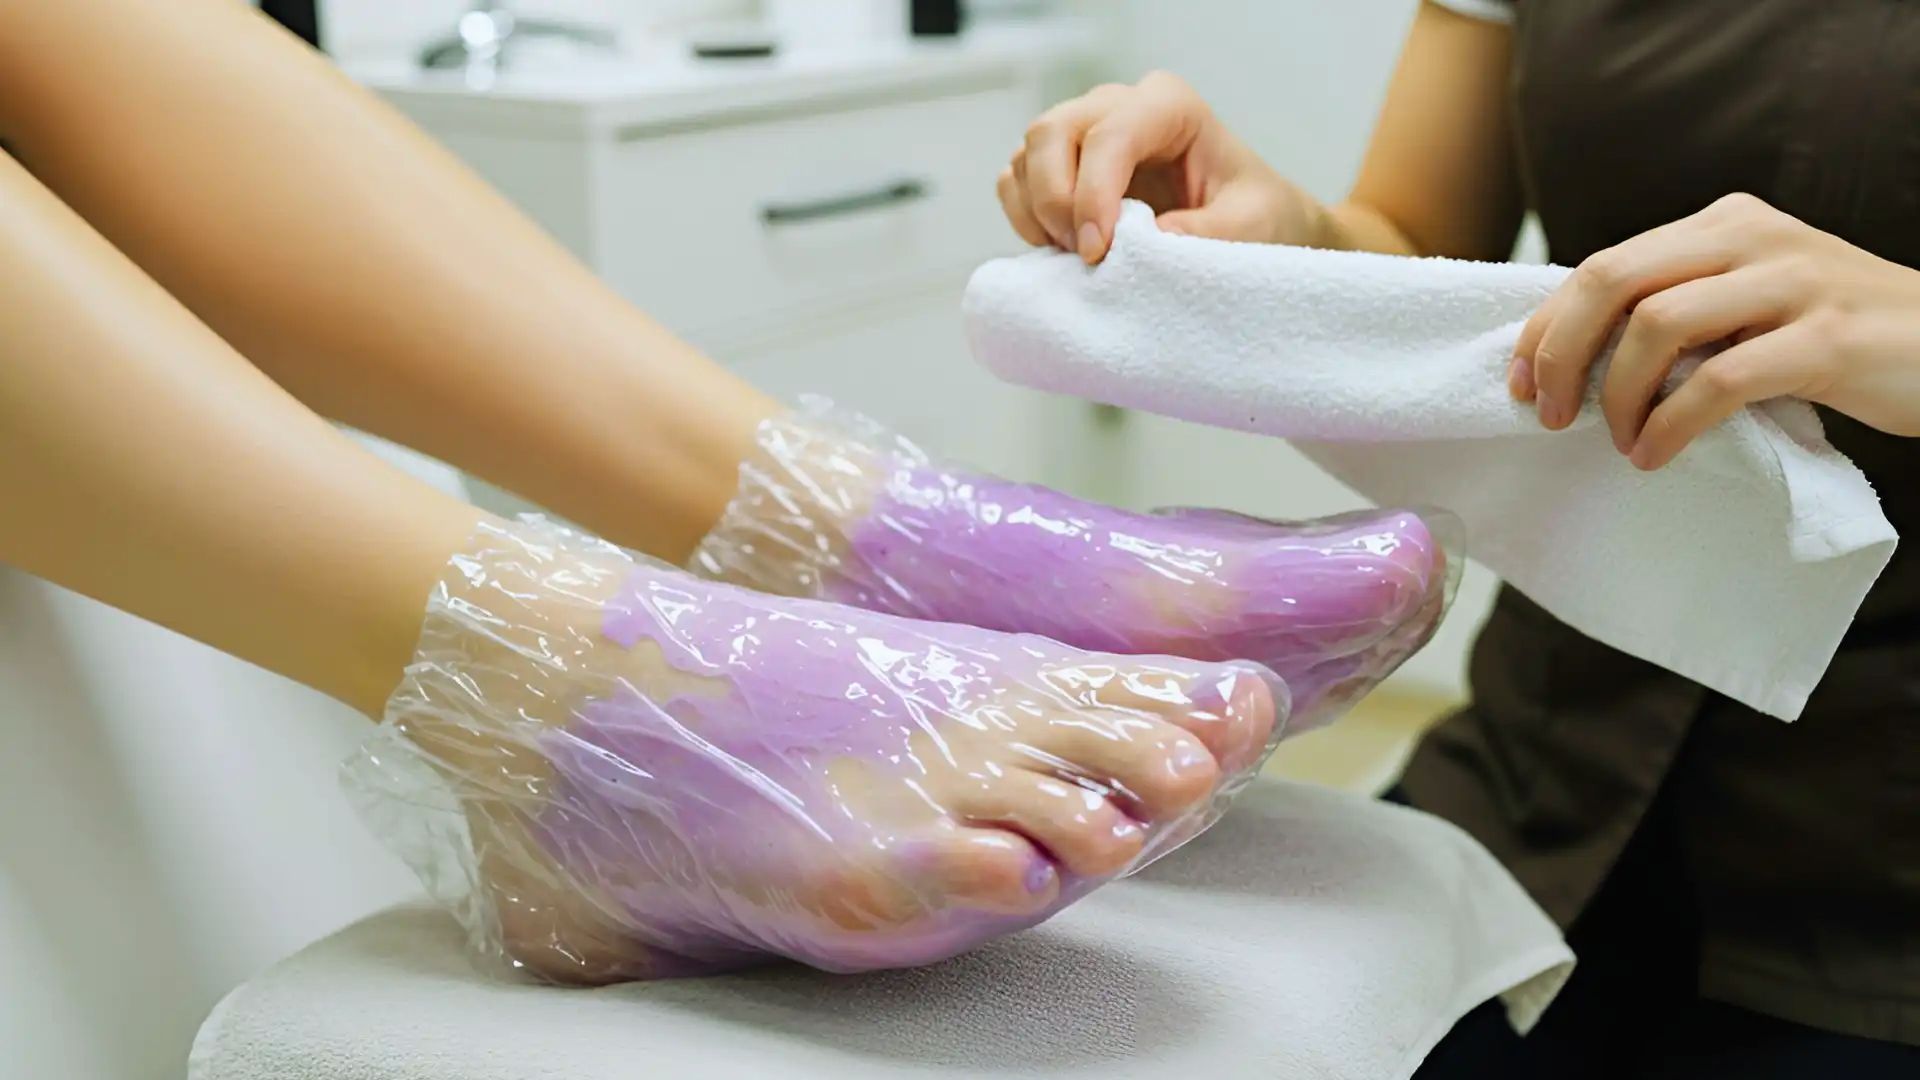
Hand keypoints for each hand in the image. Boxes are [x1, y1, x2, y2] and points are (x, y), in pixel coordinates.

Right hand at [997, 71, 1323, 263]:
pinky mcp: (1060, 168)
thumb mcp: (1251, 225)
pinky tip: (1062, 249)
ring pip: (1025, 157)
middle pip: (1050, 133)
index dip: (1093, 194)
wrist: (1248, 225)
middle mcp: (1117, 107)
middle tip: (1087, 255)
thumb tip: (1150, 243)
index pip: (1109, 134)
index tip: (1100, 252)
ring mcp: (1082, 134)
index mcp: (1168, 106)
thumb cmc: (1255, 214)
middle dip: (1056, 201)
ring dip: (1039, 214)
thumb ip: (1207, 234)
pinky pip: (1013, 183)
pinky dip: (1025, 220)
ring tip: (1080, 256)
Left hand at [1513, 192, 1919, 468]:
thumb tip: (1576, 356)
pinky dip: (1670, 426)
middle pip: (1612, 281)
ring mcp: (1792, 283)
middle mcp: (1752, 238)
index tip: (1518, 379)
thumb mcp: (1751, 302)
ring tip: (1617, 440)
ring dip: (1617, 395)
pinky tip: (1655, 457)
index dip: (1547, 325)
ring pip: (1656, 327)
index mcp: (1723, 224)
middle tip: (1547, 414)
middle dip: (1560, 353)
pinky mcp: (1826, 340)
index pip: (1603, 264)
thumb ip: (1682, 306)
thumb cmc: (1837, 336)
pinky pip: (1717, 382)